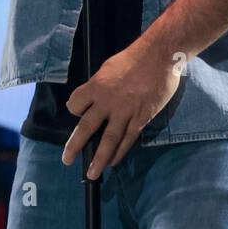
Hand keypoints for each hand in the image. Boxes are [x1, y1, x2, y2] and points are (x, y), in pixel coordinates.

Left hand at [62, 40, 182, 178]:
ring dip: (99, 158)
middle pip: (86, 127)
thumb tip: (97, 94)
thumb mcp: (109, 67)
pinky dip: (120, 152)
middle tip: (67, 160)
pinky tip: (114, 161)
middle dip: (75, 145)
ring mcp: (124, 112)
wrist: (160, 55)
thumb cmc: (135, 57)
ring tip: (92, 173)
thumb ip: (101, 83)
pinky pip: (128, 139)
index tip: (79, 113)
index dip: (75, 110)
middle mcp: (107, 102)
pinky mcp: (141, 118)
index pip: (76, 104)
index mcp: (96, 86)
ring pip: (109, 140)